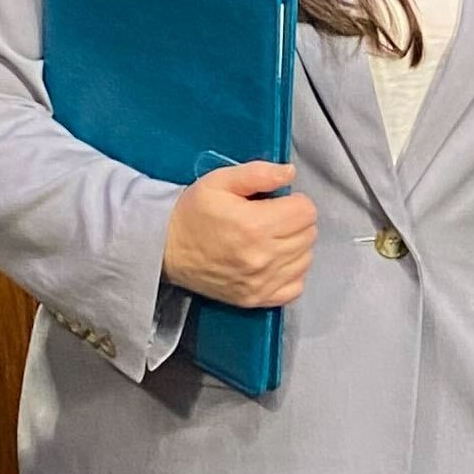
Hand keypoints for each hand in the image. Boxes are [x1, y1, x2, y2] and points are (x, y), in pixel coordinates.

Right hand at [161, 161, 313, 306]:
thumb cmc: (193, 212)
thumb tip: (290, 173)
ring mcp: (260, 282)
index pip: (306, 212)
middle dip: (295, 221)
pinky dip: (291, 273)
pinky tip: (275, 261)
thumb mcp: (219, 181)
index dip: (295, 201)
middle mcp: (262, 258)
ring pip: (305, 259)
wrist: (164, 249)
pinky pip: (296, 287)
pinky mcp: (256, 299)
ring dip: (295, 246)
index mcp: (255, 226)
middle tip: (273, 218)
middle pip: (308, 235)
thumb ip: (258, 173)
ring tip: (272, 238)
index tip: (278, 201)